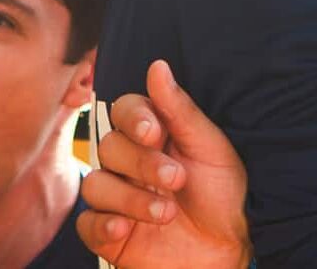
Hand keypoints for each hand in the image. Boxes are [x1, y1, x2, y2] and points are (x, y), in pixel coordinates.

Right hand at [77, 60, 250, 268]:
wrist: (230, 252)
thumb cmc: (223, 196)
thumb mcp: (211, 150)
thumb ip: (180, 111)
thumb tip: (158, 66)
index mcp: (152, 136)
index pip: (124, 111)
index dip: (132, 118)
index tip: (153, 132)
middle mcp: (129, 163)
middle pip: (108, 147)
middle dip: (140, 163)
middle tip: (175, 179)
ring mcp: (117, 198)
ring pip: (95, 184)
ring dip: (128, 198)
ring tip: (165, 213)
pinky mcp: (110, 234)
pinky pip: (86, 224)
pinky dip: (102, 225)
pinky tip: (125, 229)